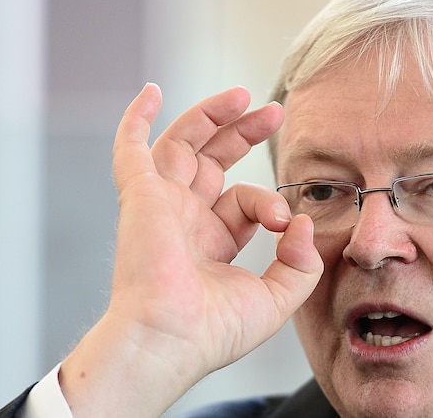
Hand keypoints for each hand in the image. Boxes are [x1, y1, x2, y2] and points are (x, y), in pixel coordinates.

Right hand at [59, 83, 322, 416]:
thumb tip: (302, 219)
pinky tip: (152, 92)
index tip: (286, 221)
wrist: (170, 340)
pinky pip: (131, 149)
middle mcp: (183, 220)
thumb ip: (301, 261)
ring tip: (243, 94)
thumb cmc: (214, 331)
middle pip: (213, 161)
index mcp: (210, 243)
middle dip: (244, 133)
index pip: (244, 202)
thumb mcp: (278, 297)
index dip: (270, 202)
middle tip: (274, 111)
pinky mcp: (140, 195)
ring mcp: (160, 205)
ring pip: (182, 145)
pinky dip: (137, 119)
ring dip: (210, 116)